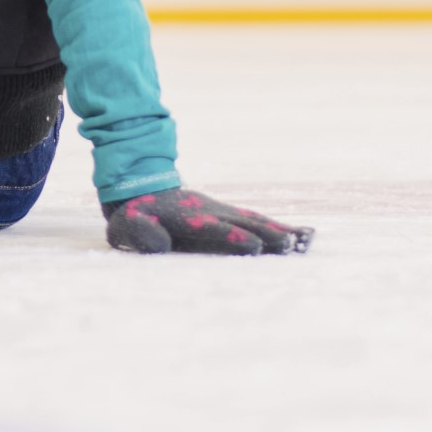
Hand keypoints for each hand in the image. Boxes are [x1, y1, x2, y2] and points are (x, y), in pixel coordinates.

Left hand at [106, 188, 310, 255]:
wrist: (141, 184)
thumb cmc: (134, 214)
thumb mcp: (128, 224)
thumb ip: (142, 233)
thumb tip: (160, 244)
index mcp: (186, 218)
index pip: (213, 229)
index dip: (233, 237)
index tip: (254, 246)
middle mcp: (210, 212)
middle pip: (242, 222)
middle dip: (266, 234)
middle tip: (291, 245)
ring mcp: (221, 210)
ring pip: (252, 220)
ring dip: (277, 230)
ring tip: (303, 242)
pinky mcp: (227, 214)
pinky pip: (253, 220)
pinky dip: (276, 227)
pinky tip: (296, 236)